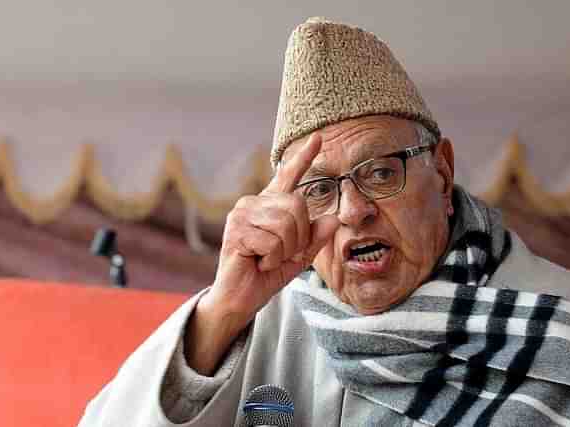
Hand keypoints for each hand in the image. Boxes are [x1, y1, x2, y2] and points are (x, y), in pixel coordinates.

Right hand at [186, 133, 338, 375]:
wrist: (239, 299)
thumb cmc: (265, 275)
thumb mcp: (298, 257)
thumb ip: (315, 238)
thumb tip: (334, 218)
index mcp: (270, 205)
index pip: (289, 176)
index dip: (304, 157)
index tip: (319, 137)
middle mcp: (254, 203)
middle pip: (298, 206)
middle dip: (299, 237)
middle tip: (280, 254)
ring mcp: (242, 214)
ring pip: (287, 225)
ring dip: (285, 251)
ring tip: (266, 259)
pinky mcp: (236, 230)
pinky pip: (273, 242)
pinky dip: (272, 260)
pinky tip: (257, 262)